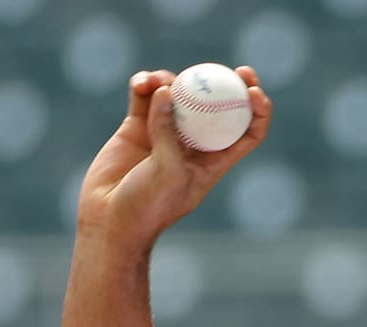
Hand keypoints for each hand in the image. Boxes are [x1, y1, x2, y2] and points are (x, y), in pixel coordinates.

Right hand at [76, 66, 271, 247]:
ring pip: (178, 96)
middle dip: (227, 84)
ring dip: (173, 81)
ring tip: (158, 81)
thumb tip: (167, 90)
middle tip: (230, 69)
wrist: (109, 218)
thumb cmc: (148, 205)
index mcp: (214, 161)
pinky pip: (145, 97)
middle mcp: (193, 144)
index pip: (246, 132)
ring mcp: (165, 133)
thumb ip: (168, 134)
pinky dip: (144, 84)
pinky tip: (141, 82)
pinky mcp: (137, 127)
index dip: (257, 110)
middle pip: (217, 107)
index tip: (254, 90)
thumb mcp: (168, 173)